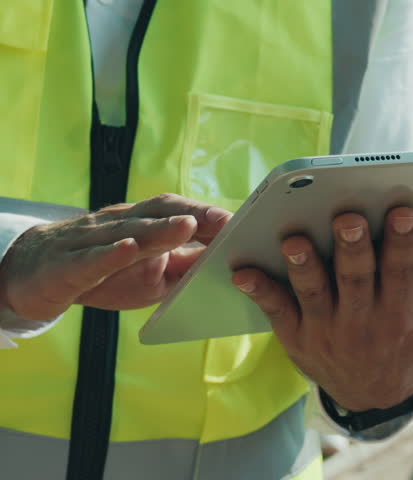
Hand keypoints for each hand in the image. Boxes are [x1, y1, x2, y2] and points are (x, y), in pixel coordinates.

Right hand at [0, 193, 230, 320]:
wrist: (33, 275)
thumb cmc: (104, 272)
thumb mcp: (152, 274)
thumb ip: (187, 265)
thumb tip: (231, 264)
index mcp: (143, 223)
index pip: (181, 212)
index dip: (210, 215)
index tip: (243, 220)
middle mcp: (120, 224)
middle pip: (160, 214)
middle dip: (194, 215)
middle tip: (225, 220)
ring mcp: (93, 241)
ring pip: (129, 232)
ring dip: (160, 230)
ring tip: (188, 227)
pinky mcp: (67, 266)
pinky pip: (91, 259)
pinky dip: (110, 254)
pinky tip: (129, 250)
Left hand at [231, 207, 412, 411]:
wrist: (374, 391)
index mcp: (403, 310)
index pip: (402, 273)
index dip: (401, 242)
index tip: (401, 210)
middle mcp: (364, 320)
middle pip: (357, 280)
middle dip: (353, 249)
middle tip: (346, 216)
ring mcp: (327, 328)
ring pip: (313, 293)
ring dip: (303, 266)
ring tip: (293, 238)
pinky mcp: (295, 334)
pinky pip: (275, 311)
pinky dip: (259, 291)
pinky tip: (241, 269)